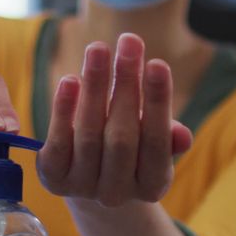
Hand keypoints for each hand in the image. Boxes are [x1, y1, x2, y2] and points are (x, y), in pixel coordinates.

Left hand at [37, 33, 192, 207]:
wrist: (90, 176)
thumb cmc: (130, 145)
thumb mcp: (151, 138)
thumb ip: (167, 135)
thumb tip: (181, 135)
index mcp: (153, 187)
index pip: (157, 142)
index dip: (158, 103)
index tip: (158, 63)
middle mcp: (117, 195)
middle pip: (122, 137)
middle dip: (126, 85)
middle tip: (129, 41)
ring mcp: (83, 189)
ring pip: (89, 135)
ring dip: (94, 87)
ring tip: (98, 49)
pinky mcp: (53, 179)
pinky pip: (58, 141)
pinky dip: (63, 109)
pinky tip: (70, 80)